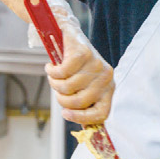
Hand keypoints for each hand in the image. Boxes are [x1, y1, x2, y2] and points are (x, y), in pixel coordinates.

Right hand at [29, 0, 113, 125]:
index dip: (81, 118)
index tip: (66, 114)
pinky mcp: (83, 53)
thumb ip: (83, 101)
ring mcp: (95, 64)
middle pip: (79, 101)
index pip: (101, 113)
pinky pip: (62, 73)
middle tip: (57, 88)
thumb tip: (78, 126)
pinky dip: (52, 72)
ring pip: (68, 87)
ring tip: (54, 75)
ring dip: (54, 83)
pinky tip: (51, 66)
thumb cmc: (75, 64)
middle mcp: (106, 77)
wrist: (68, 32)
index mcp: (108, 87)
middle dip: (62, 98)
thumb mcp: (83, 83)